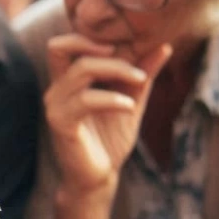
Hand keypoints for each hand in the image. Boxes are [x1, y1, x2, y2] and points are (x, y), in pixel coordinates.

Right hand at [44, 34, 171, 197]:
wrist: (97, 180)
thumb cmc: (109, 143)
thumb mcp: (131, 102)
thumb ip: (142, 77)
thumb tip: (164, 46)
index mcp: (66, 83)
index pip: (65, 45)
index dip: (89, 38)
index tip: (124, 49)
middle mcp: (55, 90)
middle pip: (65, 48)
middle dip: (102, 50)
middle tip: (134, 65)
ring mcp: (54, 106)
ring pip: (82, 69)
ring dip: (116, 71)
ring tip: (140, 82)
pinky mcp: (61, 124)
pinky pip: (87, 99)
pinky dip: (112, 99)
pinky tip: (129, 107)